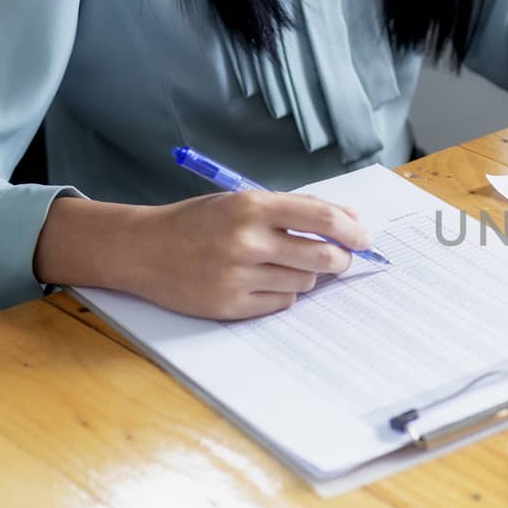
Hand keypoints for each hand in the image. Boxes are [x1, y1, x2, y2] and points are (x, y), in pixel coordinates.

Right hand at [35, 192, 373, 319]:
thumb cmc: (199, 222)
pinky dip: (282, 294)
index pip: (323, 220)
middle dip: (340, 259)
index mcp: (251, 207)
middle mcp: (246, 241)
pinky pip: (281, 304)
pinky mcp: (230, 306)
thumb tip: (349, 219)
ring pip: (304, 284)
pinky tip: (262, 281)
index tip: (366, 238)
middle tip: (341, 258)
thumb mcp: (244, 202)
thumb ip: (296, 208)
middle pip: (323, 258)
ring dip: (305, 277)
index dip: (353, 230)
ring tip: (282, 265)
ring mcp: (237, 277)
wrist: (142, 249)